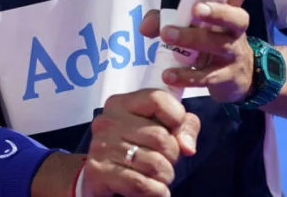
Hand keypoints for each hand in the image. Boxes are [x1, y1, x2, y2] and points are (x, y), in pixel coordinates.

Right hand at [80, 89, 199, 196]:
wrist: (102, 176)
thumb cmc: (136, 149)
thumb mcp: (160, 129)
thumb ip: (183, 127)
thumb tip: (187, 146)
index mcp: (121, 104)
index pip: (157, 99)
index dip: (177, 117)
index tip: (177, 132)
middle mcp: (108, 121)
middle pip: (160, 136)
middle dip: (172, 155)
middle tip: (166, 161)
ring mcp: (101, 146)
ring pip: (153, 163)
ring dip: (165, 176)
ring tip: (158, 176)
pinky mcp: (99, 171)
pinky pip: (141, 184)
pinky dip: (156, 191)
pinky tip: (155, 190)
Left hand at [139, 0, 258, 103]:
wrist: (238, 79)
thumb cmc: (211, 44)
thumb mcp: (192, 28)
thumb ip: (166, 20)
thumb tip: (144, 27)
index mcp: (228, 13)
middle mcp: (234, 31)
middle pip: (234, 17)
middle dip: (216, 12)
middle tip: (195, 9)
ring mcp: (232, 54)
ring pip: (218, 44)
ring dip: (191, 39)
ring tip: (167, 35)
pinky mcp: (226, 78)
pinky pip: (207, 76)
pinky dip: (187, 75)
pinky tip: (169, 74)